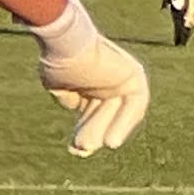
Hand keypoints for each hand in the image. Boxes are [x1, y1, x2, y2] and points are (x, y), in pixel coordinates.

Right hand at [32, 0, 148, 155]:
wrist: (69, 44)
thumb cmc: (58, 61)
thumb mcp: (59, 85)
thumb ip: (69, 98)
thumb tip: (76, 108)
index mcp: (87, 78)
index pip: (89, 111)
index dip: (83, 130)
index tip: (74, 148)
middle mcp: (105, 77)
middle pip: (103, 113)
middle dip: (91, 132)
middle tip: (79, 150)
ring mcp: (120, 76)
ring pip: (115, 111)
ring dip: (102, 129)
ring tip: (86, 145)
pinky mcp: (135, 75)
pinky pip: (135, 105)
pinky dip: (124, 123)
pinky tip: (110, 141)